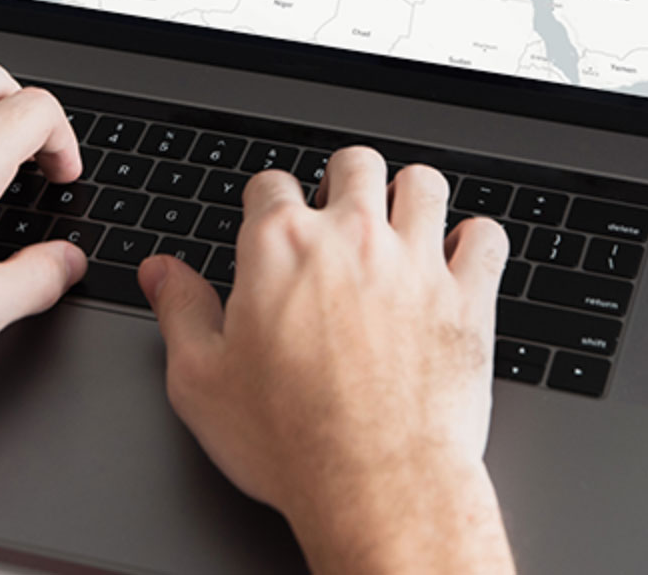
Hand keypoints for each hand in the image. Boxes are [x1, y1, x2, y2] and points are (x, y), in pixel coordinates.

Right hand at [136, 148, 514, 574]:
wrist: (377, 485)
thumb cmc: (290, 441)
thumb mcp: (200, 380)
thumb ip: (180, 311)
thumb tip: (161, 272)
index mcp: (279, 247)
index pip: (270, 183)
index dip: (267, 203)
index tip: (272, 225)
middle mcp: (351, 237)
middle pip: (353, 163)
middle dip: (343, 181)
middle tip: (339, 216)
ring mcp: (415, 261)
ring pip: (422, 182)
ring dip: (408, 196)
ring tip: (400, 224)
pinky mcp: (467, 296)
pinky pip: (485, 236)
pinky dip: (474, 240)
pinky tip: (458, 259)